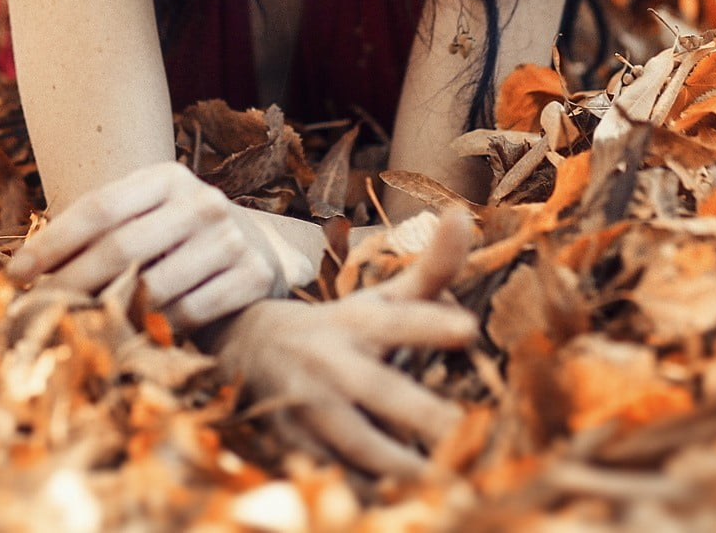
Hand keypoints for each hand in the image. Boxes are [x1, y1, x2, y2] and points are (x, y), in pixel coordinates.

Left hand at [6, 161, 286, 327]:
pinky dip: (156, 327)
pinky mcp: (254, 276)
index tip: (17, 273)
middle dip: (72, 282)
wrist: (259, 248)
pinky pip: (189, 312)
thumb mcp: (145, 216)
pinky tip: (132, 334)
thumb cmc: (178, 236)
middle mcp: (202, 201)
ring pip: (153, 285)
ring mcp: (231, 238)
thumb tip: (26, 268)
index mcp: (167, 177)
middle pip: (121, 247)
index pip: (99, 208)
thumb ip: (99, 232)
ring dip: (110, 311)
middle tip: (38, 309)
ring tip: (78, 325)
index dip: (54, 242)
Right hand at [211, 207, 477, 478]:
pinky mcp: (296, 449)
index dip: (429, 323)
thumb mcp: (381, 298)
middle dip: (421, 414)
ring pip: (357, 446)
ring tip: (447, 487)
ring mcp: (311, 410)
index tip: (467, 329)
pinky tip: (402, 510)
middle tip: (465, 430)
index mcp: (359, 324)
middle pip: (381, 392)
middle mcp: (334, 365)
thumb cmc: (341, 327)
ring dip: (400, 468)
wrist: (247, 350)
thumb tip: (467, 213)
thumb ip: (432, 267)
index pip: (398, 320)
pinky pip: (335, 480)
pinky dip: (364, 495)